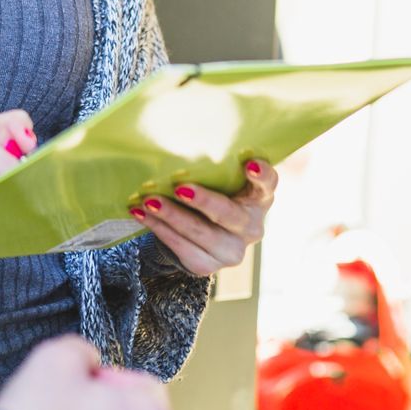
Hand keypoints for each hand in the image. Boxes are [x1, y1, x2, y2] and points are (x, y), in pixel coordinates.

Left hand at [132, 159, 277, 276]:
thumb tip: (177, 144)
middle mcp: (252, 226)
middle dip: (204, 201)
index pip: (268, 184)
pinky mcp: (210, 266)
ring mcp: (233, 250)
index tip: (250, 164)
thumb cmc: (214, 193)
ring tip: (149, 201)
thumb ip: (213, 168)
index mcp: (259, 198)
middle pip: (229, 214)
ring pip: (202, 235)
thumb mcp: (221, 181)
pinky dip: (160, 229)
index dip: (262, 175)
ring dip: (172, 217)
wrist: (204, 234)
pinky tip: (142, 215)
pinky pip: (184, 249)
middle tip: (180, 188)